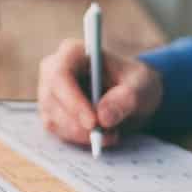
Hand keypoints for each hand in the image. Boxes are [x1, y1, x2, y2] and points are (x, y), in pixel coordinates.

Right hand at [37, 39, 161, 148]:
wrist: (133, 94)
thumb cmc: (135, 82)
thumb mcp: (142, 86)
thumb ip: (127, 98)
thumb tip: (103, 117)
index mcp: (73, 52)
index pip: (60, 74)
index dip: (72, 99)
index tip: (93, 121)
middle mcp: (54, 70)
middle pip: (52, 99)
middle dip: (77, 123)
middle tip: (105, 135)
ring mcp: (49, 93)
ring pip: (53, 119)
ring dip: (81, 134)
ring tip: (111, 134)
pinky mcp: (52, 113)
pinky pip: (57, 131)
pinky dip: (79, 139)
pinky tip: (101, 136)